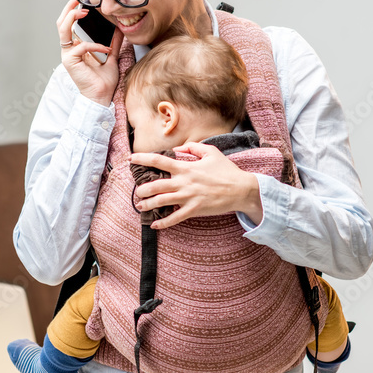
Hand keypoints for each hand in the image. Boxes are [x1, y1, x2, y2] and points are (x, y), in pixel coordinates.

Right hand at [56, 0, 123, 105]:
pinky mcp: (70, 62)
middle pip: (61, 22)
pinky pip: (81, 47)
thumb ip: (113, 42)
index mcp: (76, 47)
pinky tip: (106, 49)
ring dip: (72, 17)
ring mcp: (68, 55)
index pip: (69, 23)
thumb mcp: (111, 56)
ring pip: (63, 29)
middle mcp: (69, 49)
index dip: (74, 9)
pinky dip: (95, 45)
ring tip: (85, 11)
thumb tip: (119, 29)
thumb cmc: (103, 81)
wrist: (102, 98)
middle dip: (69, 7)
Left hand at [130, 141, 262, 228]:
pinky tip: (154, 225)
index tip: (131, 159)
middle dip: (142, 189)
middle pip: (156, 185)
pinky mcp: (194, 210)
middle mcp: (184, 182)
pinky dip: (163, 222)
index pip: (159, 160)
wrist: (241, 189)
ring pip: (162, 201)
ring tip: (140, 206)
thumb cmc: (226, 171)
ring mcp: (188, 197)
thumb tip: (178, 149)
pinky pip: (175, 218)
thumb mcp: (211, 152)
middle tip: (137, 192)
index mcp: (186, 167)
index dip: (143, 159)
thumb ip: (192, 148)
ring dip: (148, 205)